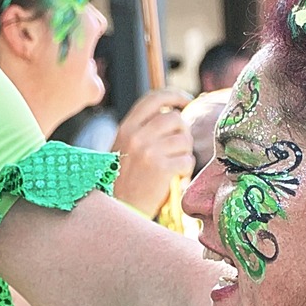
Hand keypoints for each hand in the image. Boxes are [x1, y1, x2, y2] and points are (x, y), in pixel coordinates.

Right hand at [111, 90, 193, 217]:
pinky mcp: (161, 169)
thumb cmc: (123, 181)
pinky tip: (176, 177)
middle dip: (183, 131)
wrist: (118, 209)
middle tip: (179, 147)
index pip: (152, 99)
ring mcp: (148, 151)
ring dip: (185, 152)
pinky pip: (187, 160)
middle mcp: (135, 136)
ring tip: (175, 164)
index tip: (185, 100)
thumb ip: (142, 130)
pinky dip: (186, 169)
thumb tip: (172, 114)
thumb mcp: (124, 148)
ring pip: (184, 139)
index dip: (173, 95)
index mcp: (125, 128)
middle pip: (174, 118)